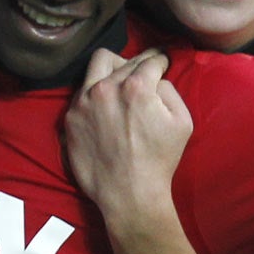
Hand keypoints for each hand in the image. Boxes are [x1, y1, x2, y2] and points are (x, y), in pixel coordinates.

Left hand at [62, 47, 190, 222]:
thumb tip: (156, 79)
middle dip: (140, 63)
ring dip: (114, 66)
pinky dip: (96, 91)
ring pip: (98, 64)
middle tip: (146, 72)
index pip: (150, 60)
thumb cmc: (159, 160)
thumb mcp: (182, 122)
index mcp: (136, 87)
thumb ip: (170, 90)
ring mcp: (84, 101)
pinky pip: (83, 91)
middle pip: (125, 60)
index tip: (162, 61)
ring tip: (121, 79)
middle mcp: (106, 87)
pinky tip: (105, 103)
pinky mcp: (70, 117)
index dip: (160, 60)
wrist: (128, 193)